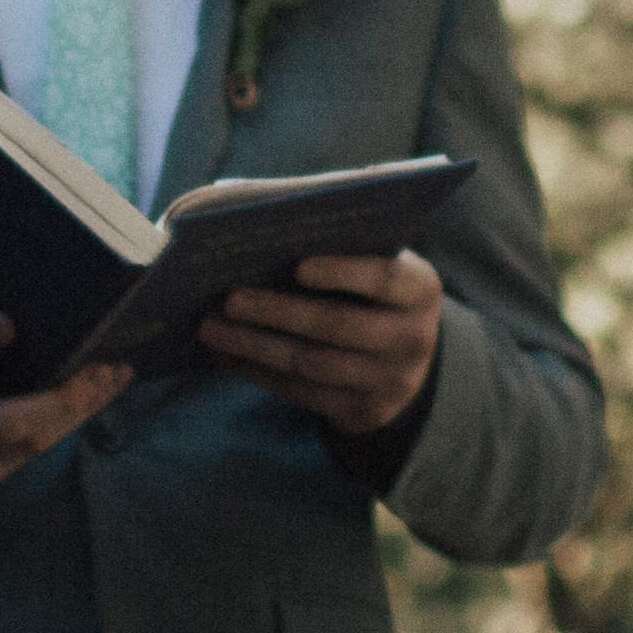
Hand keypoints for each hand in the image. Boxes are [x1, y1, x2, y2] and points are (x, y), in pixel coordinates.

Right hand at [0, 311, 128, 517]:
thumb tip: (34, 313)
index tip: (8, 323)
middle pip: (6, 423)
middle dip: (68, 398)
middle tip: (111, 367)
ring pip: (26, 448)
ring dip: (76, 413)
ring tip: (113, 379)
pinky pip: (18, 459)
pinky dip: (52, 428)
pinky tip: (81, 403)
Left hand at [199, 247, 442, 435]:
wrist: (404, 358)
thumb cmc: (370, 290)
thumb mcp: (374, 262)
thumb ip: (338, 241)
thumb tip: (256, 221)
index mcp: (420, 289)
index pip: (385, 279)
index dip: (345, 273)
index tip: (299, 266)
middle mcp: (413, 338)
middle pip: (339, 326)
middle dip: (279, 312)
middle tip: (229, 299)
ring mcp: (390, 381)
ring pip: (312, 365)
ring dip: (255, 345)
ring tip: (211, 328)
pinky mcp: (363, 411)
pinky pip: (302, 393)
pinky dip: (258, 371)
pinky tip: (226, 353)